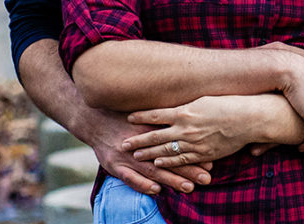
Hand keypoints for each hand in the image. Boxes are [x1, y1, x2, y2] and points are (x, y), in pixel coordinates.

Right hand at [74, 104, 211, 193]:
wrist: (93, 119)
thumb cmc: (122, 117)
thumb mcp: (144, 114)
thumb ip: (163, 120)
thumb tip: (189, 121)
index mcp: (150, 128)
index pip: (175, 142)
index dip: (192, 152)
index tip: (210, 161)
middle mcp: (141, 142)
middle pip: (167, 157)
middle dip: (187, 168)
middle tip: (206, 178)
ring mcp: (126, 156)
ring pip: (152, 169)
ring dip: (170, 179)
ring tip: (188, 187)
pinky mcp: (114, 165)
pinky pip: (129, 177)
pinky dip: (142, 184)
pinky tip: (156, 190)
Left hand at [124, 95, 257, 167]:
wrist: (250, 118)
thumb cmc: (229, 103)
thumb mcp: (204, 98)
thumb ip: (187, 104)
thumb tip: (174, 105)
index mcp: (184, 111)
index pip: (155, 115)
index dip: (140, 117)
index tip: (128, 118)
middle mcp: (185, 128)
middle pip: (155, 136)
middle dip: (138, 140)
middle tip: (123, 143)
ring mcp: (193, 143)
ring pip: (165, 151)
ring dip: (148, 154)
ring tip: (135, 155)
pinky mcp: (203, 154)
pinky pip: (181, 160)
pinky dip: (168, 162)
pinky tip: (158, 163)